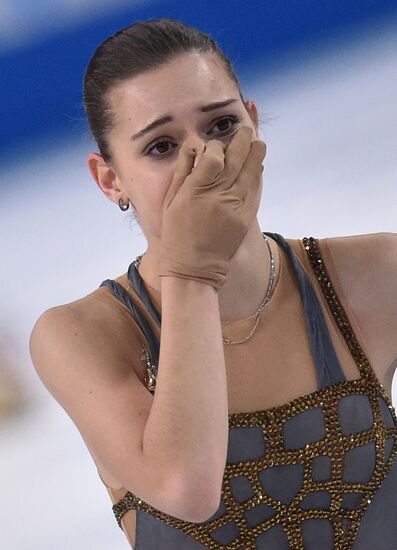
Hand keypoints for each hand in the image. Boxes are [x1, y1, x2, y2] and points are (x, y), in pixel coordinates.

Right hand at [157, 125, 266, 290]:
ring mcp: (236, 206)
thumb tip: (193, 146)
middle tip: (245, 130)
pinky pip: (256, 189)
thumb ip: (183, 171)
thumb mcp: (171, 201)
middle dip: (242, 140)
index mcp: (196, 190)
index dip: (216, 145)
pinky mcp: (247, 217)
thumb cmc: (177, 233)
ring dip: (256, 153)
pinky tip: (257, 165)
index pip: (213, 155)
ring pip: (252, 171)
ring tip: (256, 142)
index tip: (213, 145)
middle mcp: (219, 195)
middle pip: (237, 157)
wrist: (195, 267)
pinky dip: (257, 175)